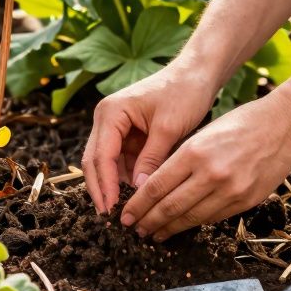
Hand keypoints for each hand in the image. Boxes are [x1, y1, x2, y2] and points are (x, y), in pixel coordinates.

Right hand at [81, 65, 218, 213]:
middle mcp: (107, 118)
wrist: (196, 74)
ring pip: (106, 163)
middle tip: (109, 216)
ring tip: (123, 211)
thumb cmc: (184, 93)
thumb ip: (151, 159)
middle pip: (94, 160)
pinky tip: (134, 195)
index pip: (100, 155)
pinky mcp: (127, 133)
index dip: (104, 184)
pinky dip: (125, 176)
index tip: (111, 208)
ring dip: (113, 185)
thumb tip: (138, 190)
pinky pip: (121, 160)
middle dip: (101, 189)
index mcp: (111, 112)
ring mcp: (115, 126)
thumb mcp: (168, 128)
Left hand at [121, 90, 290, 240]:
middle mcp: (211, 174)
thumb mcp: (203, 133)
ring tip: (155, 234)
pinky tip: (183, 225)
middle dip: (148, 221)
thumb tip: (155, 187)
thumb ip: (181, 161)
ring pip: (191, 217)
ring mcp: (230, 191)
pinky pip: (213, 217)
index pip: (156, 186)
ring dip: (169, 228)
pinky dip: (194, 222)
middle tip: (135, 229)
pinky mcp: (246, 201)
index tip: (126, 215)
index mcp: (194, 152)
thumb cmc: (241, 123)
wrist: (284, 125)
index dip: (138, 205)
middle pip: (170, 207)